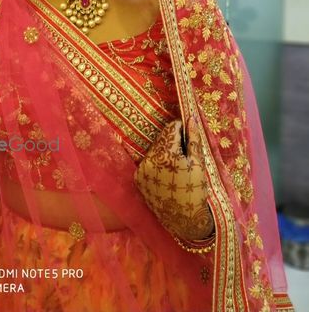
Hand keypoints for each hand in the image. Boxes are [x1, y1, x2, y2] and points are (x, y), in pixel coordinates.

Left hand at [134, 117, 213, 240]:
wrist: (184, 220)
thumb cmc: (196, 190)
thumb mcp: (198, 163)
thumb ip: (193, 139)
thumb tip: (190, 117)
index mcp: (167, 154)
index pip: (171, 128)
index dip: (181, 128)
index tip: (188, 133)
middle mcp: (150, 159)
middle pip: (162, 138)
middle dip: (173, 141)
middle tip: (185, 152)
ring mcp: (142, 169)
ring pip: (154, 150)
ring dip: (165, 151)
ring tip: (177, 166)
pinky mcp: (138, 179)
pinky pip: (148, 163)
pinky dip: (157, 164)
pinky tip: (167, 174)